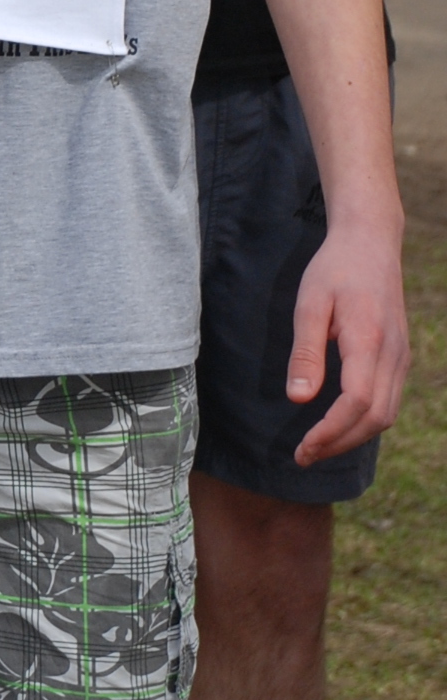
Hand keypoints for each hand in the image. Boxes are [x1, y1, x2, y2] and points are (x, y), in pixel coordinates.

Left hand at [288, 211, 409, 462]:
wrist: (371, 243)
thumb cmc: (334, 270)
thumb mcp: (309, 304)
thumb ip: (305, 352)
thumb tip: (298, 399)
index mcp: (369, 340)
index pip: (356, 402)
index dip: (330, 432)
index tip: (302, 448)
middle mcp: (394, 354)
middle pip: (375, 418)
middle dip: (339, 443)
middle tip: (303, 456)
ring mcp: (402, 357)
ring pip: (386, 414)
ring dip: (353, 437)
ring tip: (317, 447)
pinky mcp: (400, 357)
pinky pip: (389, 401)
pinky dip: (366, 422)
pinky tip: (339, 425)